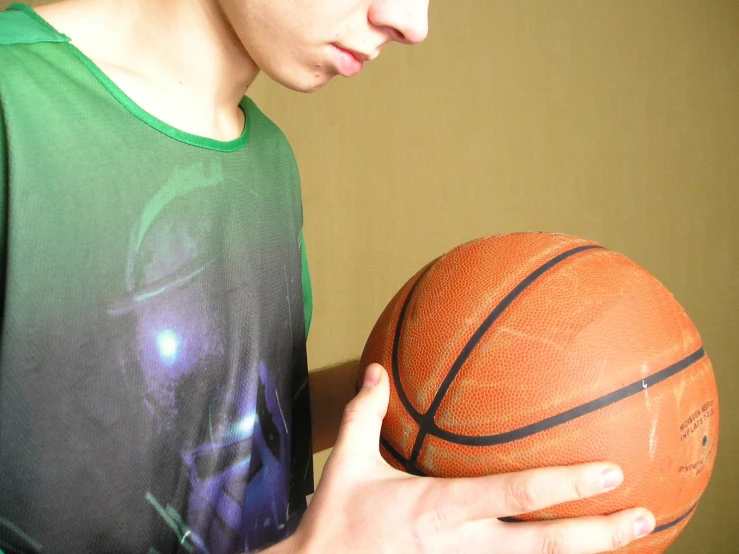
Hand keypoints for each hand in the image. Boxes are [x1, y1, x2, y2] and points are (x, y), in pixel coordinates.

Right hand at [288, 364, 654, 553]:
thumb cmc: (335, 522)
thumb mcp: (345, 463)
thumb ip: (364, 413)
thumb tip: (376, 368)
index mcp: (438, 508)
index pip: (514, 495)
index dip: (565, 485)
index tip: (609, 471)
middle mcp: (461, 545)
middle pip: (543, 547)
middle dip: (598, 533)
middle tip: (644, 515)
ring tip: (629, 538)